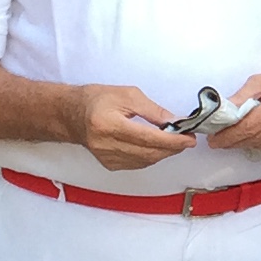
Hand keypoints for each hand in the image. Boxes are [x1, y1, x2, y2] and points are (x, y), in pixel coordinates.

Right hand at [72, 84, 192, 171]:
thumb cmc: (97, 100)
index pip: (148, 138)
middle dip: (172, 147)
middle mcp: (106, 145)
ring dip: (164, 152)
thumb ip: (153, 110)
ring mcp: (107, 158)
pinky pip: (138, 164)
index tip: (189, 138)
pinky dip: (151, 156)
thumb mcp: (127, 95)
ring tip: (174, 141)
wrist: (72, 114)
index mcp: (108, 125)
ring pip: (146, 161)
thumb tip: (175, 123)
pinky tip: (156, 146)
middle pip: (149, 153)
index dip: (172, 140)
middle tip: (186, 139)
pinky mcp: (109, 164)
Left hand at [209, 69, 260, 158]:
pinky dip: (256, 144)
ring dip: (242, 143)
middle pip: (253, 138)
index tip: (214, 137)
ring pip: (259, 146)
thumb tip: (222, 109)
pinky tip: (252, 136)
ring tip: (231, 137)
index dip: (229, 133)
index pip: (251, 125)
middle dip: (231, 140)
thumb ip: (244, 95)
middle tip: (216, 139)